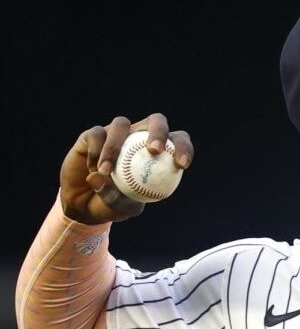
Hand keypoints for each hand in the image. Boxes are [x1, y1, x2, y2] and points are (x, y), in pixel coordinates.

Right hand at [59, 113, 192, 224]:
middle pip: (156, 120)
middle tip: (154, 150)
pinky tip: (93, 170)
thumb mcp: (121, 207)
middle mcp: (140, 136)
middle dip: (158, 132)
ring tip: (107, 171)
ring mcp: (117, 133)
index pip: (178, 141)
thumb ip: (116, 198)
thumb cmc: (114, 203)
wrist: (86, 201)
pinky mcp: (93, 134)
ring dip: (114, 146)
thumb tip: (103, 177)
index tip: (181, 165)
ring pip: (121, 124)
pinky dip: (95, 151)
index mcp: (159, 152)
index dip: (184, 148)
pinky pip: (96, 135)